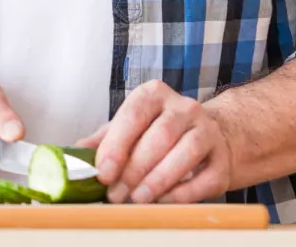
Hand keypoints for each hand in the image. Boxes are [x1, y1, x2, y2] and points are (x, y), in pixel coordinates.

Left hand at [78, 80, 233, 204]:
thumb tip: (74, 154)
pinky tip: (163, 201)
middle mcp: (184, 107)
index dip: (117, 145)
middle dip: (134, 169)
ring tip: (137, 199)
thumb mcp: (129, 128)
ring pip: (185, 152)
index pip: (134, 115)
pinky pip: (204, 177)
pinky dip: (182, 192)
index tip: (103, 173)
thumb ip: (103, 139)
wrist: (209, 137)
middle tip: (116, 194)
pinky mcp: (222, 158)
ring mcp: (207, 130)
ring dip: (158, 180)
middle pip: (159, 136)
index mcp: (154, 94)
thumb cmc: (159, 133)